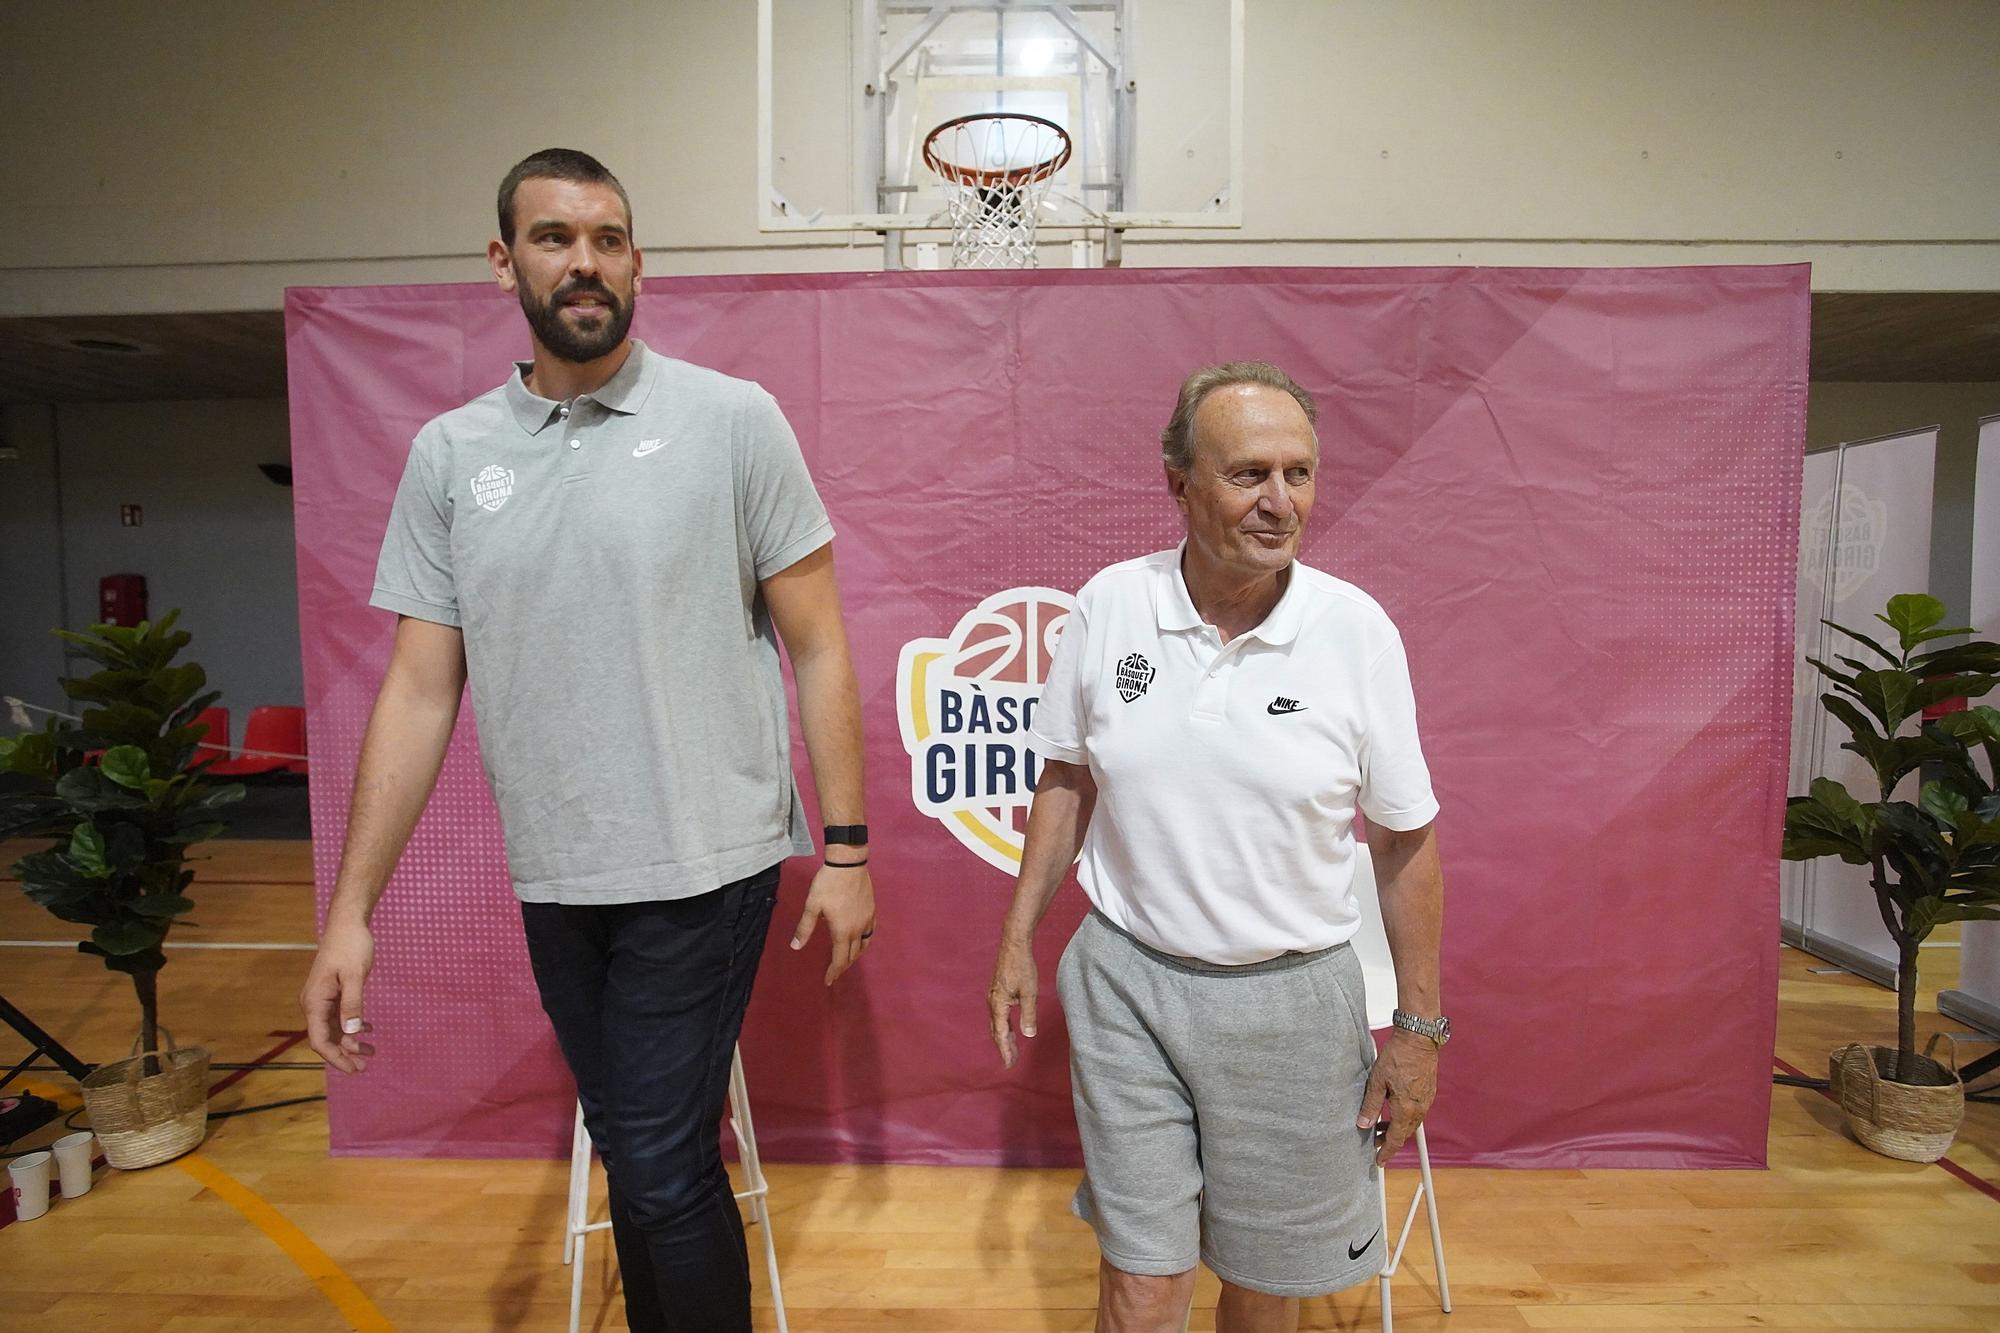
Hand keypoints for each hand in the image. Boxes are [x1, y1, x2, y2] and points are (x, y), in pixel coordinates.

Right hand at [301, 914, 374, 1073]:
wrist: (348, 923)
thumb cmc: (350, 946)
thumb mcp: (354, 975)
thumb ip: (353, 1003)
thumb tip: (351, 1032)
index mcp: (314, 1001)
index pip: (320, 1040)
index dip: (335, 1057)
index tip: (353, 1069)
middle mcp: (314, 1003)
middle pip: (326, 1038)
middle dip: (344, 1054)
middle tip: (365, 1066)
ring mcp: (322, 999)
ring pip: (334, 1029)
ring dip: (350, 1042)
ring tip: (372, 1052)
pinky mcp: (332, 993)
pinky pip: (340, 1016)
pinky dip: (353, 1026)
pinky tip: (369, 1030)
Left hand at [790, 862, 875, 985]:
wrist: (848, 864)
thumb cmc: (827, 884)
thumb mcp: (812, 906)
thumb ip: (805, 928)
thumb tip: (795, 947)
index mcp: (842, 931)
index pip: (840, 959)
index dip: (834, 972)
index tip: (828, 981)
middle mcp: (858, 929)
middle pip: (853, 955)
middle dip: (843, 966)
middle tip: (834, 972)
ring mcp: (867, 920)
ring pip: (864, 946)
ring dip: (855, 956)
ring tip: (847, 960)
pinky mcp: (872, 911)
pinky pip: (870, 933)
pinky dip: (864, 942)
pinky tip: (859, 940)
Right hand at [987, 935, 1037, 1067]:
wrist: (1014, 943)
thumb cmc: (1022, 966)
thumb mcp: (1029, 992)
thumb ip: (1028, 1014)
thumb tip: (1029, 1035)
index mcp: (998, 1004)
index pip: (1001, 1034)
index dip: (1005, 1051)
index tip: (1009, 1065)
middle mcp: (992, 1002)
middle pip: (996, 1031)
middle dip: (1004, 1047)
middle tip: (1011, 1062)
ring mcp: (993, 996)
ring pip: (996, 1023)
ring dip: (1004, 1037)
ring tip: (1013, 1049)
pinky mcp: (997, 990)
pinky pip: (998, 1014)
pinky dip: (1004, 1025)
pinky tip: (1011, 1028)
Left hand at [1356, 1028, 1437, 1164]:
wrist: (1418, 1039)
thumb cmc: (1398, 1056)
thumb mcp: (1377, 1081)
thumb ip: (1371, 1105)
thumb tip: (1363, 1124)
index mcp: (1406, 1109)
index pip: (1396, 1139)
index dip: (1386, 1151)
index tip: (1379, 1160)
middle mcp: (1419, 1108)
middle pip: (1404, 1133)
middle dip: (1390, 1141)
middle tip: (1375, 1143)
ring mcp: (1426, 1100)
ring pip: (1411, 1123)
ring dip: (1397, 1128)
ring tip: (1380, 1126)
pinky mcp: (1428, 1092)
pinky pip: (1416, 1112)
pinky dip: (1405, 1117)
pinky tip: (1394, 1110)